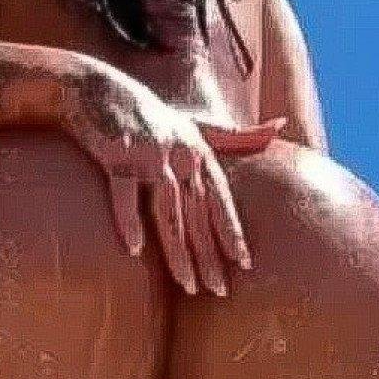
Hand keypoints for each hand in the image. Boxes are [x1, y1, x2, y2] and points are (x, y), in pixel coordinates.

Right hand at [60, 63, 282, 295]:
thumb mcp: (195, 123)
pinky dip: (129, 221)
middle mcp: (181, 153)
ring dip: (178, 249)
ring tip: (187, 283)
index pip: (221, 200)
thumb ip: (236, 135)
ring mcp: (150, 154)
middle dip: (209, 255)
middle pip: (199, 214)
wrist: (97, 88)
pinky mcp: (118, 154)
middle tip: (217, 290)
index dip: (232, 232)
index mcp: (200, 152)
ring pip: (169, 210)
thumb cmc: (147, 112)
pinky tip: (136, 249)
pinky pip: (125, 193)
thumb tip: (281, 126)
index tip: (243, 264)